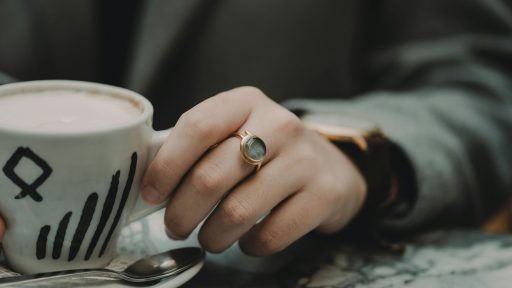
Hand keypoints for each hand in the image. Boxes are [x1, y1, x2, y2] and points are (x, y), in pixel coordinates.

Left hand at [141, 87, 366, 255]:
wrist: (330, 165)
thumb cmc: (268, 152)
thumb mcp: (235, 132)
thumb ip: (198, 148)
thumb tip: (151, 185)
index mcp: (246, 102)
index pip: (197, 127)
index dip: (165, 167)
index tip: (151, 195)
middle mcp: (279, 125)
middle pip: (211, 176)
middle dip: (181, 213)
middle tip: (175, 226)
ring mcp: (304, 159)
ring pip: (238, 211)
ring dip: (212, 236)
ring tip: (210, 238)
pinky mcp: (324, 194)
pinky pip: (271, 235)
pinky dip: (250, 247)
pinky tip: (248, 240)